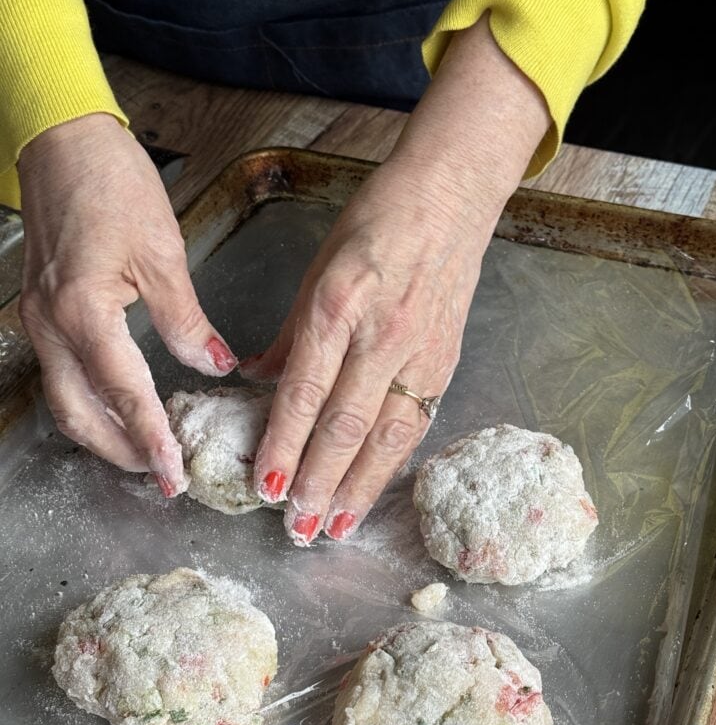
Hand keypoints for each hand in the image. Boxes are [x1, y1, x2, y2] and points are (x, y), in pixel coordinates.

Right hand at [18, 113, 236, 494]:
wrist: (63, 143)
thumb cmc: (111, 185)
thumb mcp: (162, 253)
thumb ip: (186, 319)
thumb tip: (213, 364)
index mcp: (82, 311)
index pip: (123, 394)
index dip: (151, 438)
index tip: (174, 475)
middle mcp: (51, 325)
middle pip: (78, 415)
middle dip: (120, 452)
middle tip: (161, 475)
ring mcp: (40, 320)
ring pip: (65, 400)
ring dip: (103, 434)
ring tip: (146, 451)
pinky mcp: (43, 312)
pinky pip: (63, 375)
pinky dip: (92, 403)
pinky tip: (122, 408)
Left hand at [241, 162, 487, 543]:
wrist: (449, 197)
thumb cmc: (375, 223)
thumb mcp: (317, 270)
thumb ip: (290, 334)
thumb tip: (259, 379)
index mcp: (339, 306)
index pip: (305, 392)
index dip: (284, 445)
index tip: (265, 485)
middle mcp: (381, 335)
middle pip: (346, 425)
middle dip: (319, 483)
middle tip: (297, 527)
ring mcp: (420, 351)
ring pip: (387, 436)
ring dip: (359, 487)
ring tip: (336, 526)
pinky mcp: (446, 361)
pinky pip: (415, 422)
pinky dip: (392, 461)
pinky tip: (375, 488)